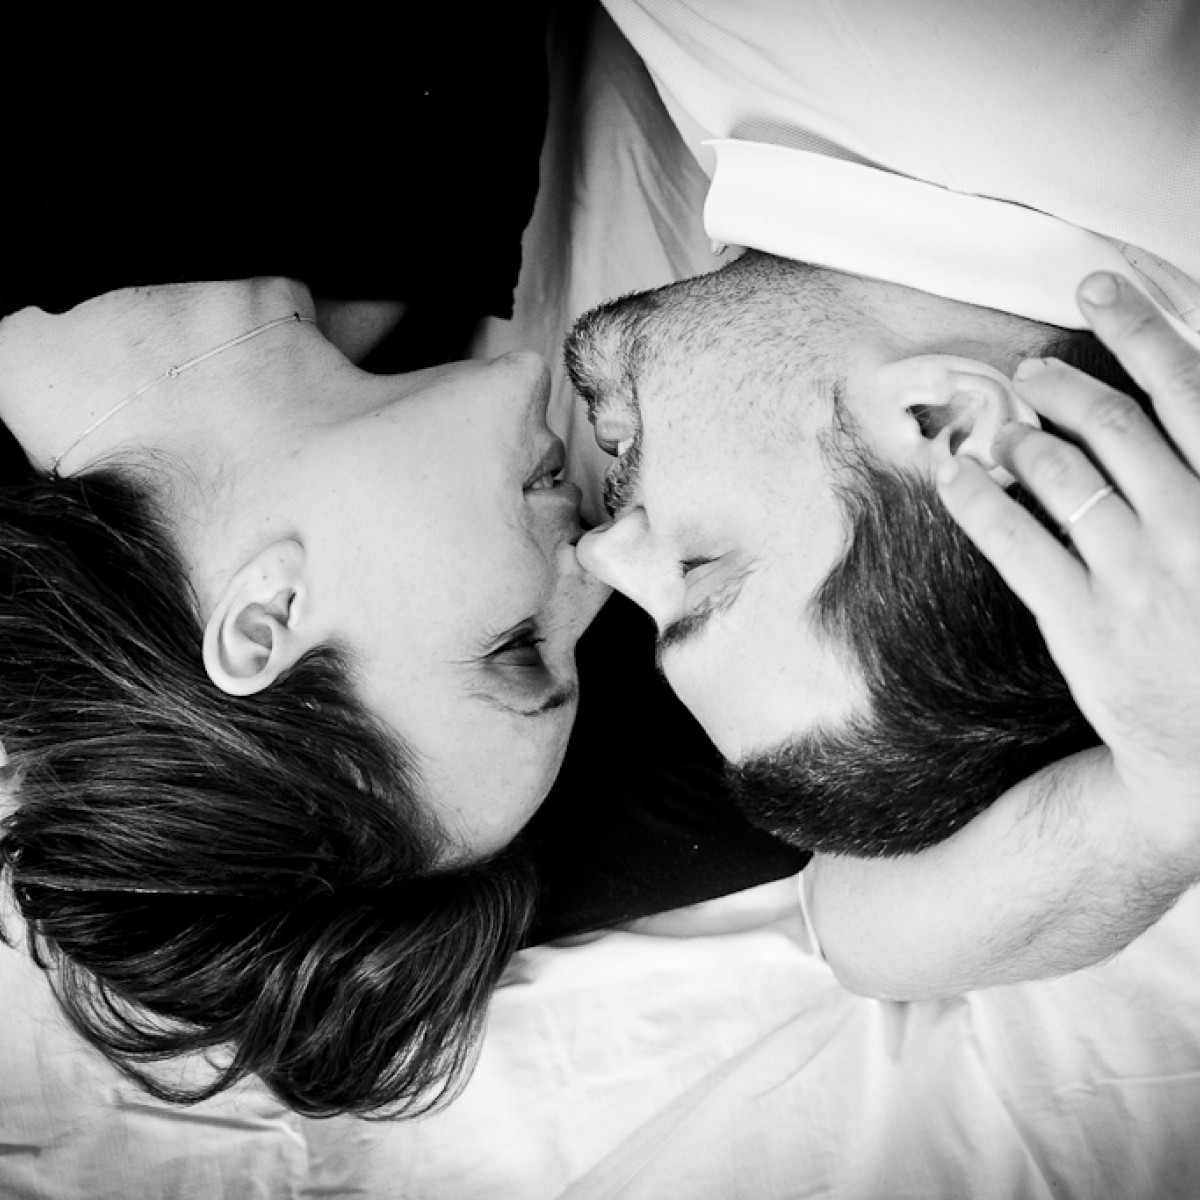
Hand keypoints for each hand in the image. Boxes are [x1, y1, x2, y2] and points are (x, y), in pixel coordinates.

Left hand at [936, 274, 1199, 842]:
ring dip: (1022, 436)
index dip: (1139, 323)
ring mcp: (1140, 576)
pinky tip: (955, 477)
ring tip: (1004, 428)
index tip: (1098, 283)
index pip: (1193, 384)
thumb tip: (1172, 402)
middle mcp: (1199, 524)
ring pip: (1062, 473)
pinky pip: (1015, 542)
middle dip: (1065, 382)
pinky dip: (979, 499)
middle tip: (1034, 372)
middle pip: (1115, 420)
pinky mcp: (1084, 624)